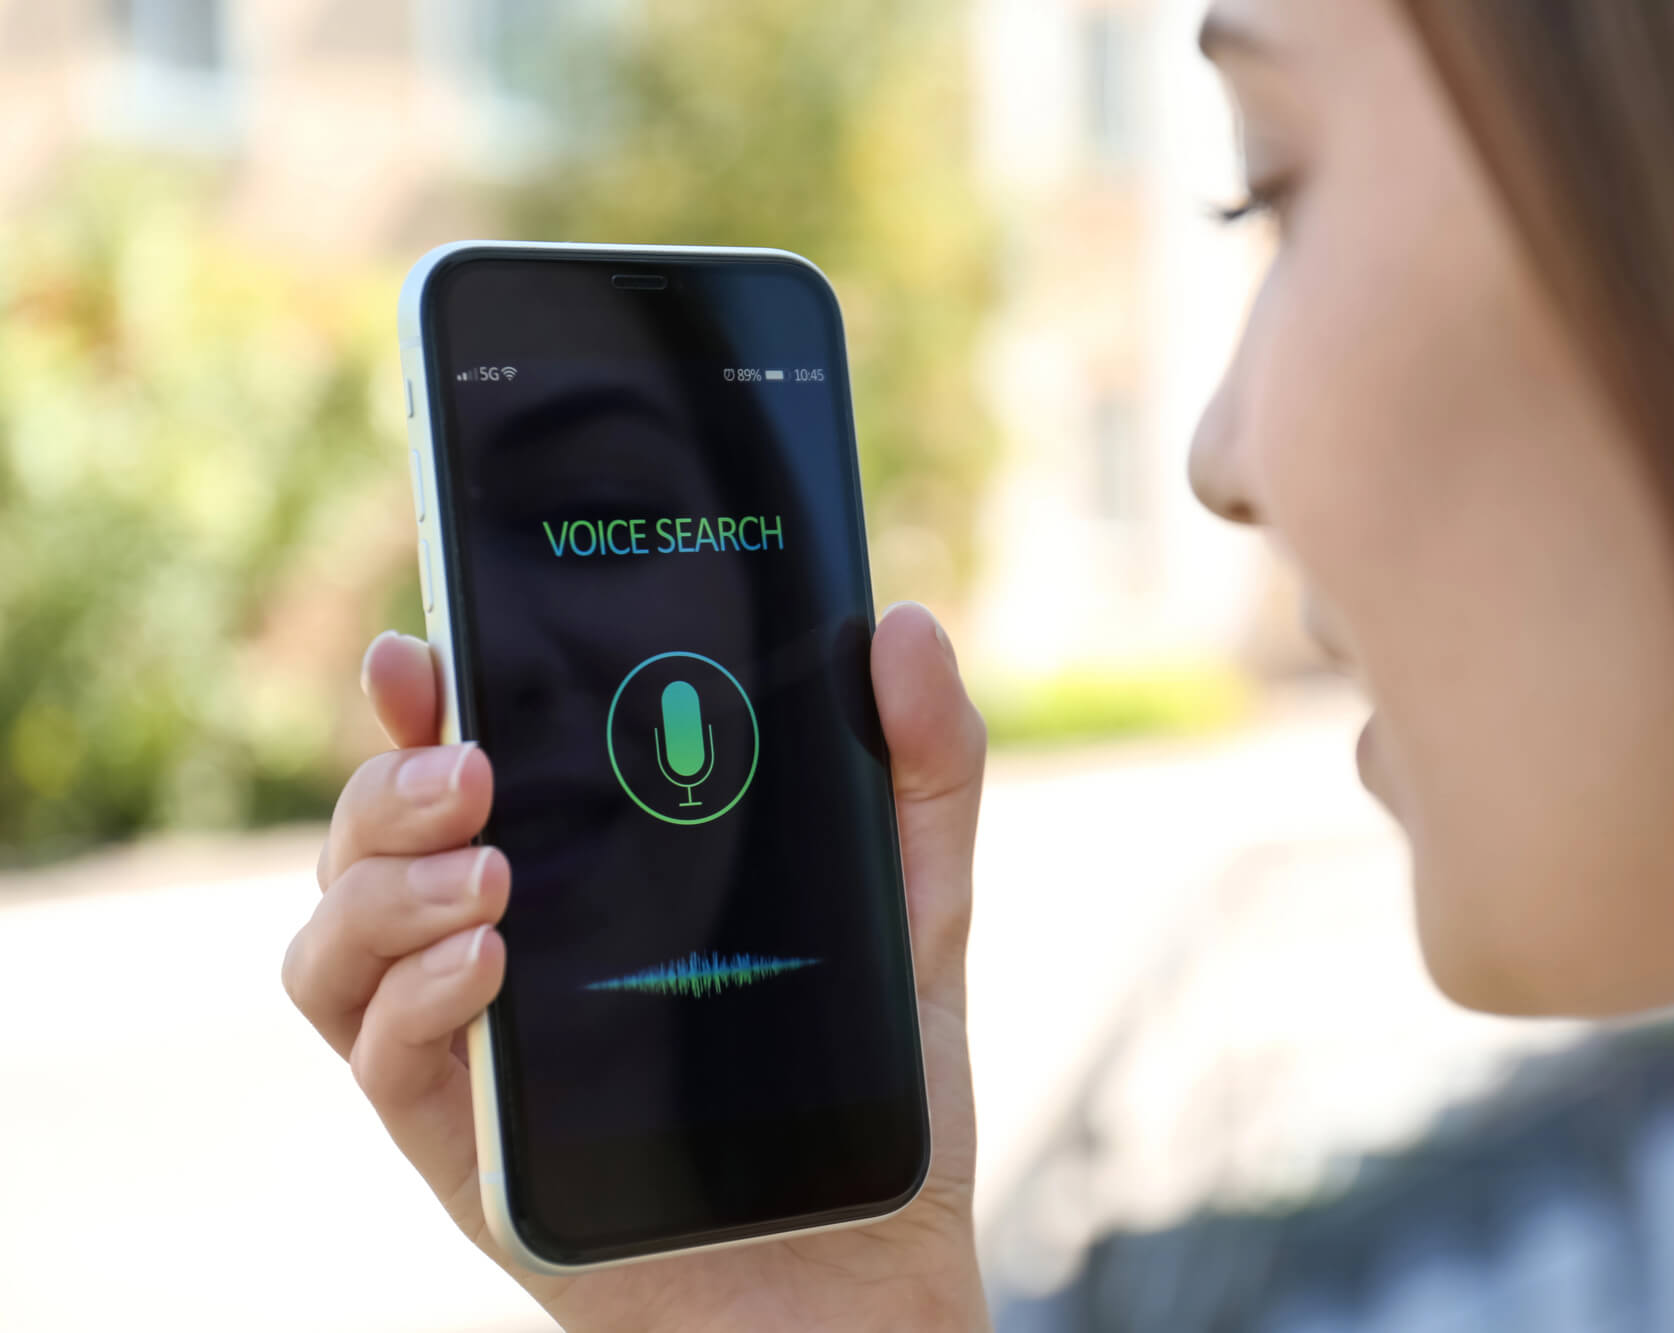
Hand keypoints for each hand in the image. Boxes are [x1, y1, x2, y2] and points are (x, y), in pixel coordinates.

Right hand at [283, 604, 988, 1330]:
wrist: (862, 1263)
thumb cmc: (869, 1077)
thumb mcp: (913, 903)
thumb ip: (921, 766)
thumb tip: (906, 628)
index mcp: (583, 868)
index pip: (466, 761)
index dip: (420, 699)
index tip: (422, 652)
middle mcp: (500, 941)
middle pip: (373, 837)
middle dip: (392, 783)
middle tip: (475, 765)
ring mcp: (471, 1041)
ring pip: (338, 939)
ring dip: (384, 884)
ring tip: (489, 868)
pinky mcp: (464, 1141)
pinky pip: (380, 1055)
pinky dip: (415, 996)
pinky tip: (486, 963)